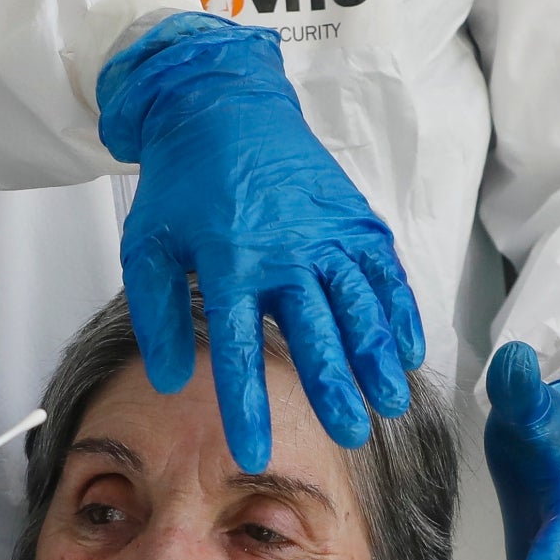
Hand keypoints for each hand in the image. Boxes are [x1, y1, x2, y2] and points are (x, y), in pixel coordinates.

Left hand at [98, 13, 421, 473]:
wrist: (223, 107)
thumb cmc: (184, 181)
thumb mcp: (149, 246)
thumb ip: (159, 315)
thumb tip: (170, 378)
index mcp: (229, 261)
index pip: (238, 350)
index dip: (247, 406)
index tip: (255, 451)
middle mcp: (285, 250)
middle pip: (316, 332)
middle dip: (334, 388)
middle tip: (349, 433)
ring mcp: (326, 232)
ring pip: (360, 305)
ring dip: (378, 356)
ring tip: (391, 400)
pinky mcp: (353, 217)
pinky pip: (383, 271)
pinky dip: (400, 311)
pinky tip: (410, 347)